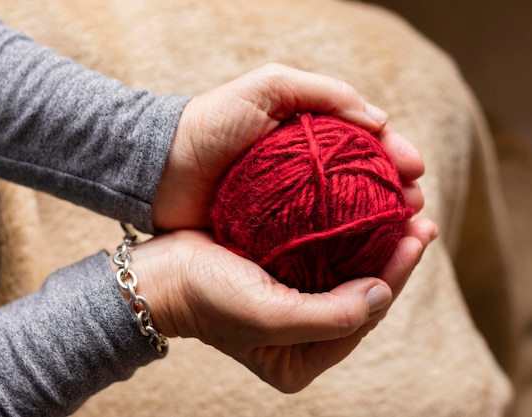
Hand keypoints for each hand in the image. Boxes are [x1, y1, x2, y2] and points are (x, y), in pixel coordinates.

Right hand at [131, 217, 437, 392]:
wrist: (159, 275)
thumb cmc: (208, 298)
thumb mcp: (268, 317)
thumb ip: (330, 317)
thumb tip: (381, 293)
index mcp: (302, 357)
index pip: (365, 317)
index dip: (397, 276)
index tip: (419, 236)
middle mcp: (302, 334)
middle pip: (362, 294)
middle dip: (394, 257)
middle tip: (422, 219)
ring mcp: (293, 302)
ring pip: (347, 271)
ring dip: (375, 240)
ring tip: (405, 208)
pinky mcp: (282, 273)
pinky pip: (324, 253)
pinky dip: (346, 230)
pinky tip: (361, 205)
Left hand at [152, 63, 423, 228]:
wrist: (159, 169)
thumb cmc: (209, 123)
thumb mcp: (266, 88)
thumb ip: (321, 92)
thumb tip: (378, 118)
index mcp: (306, 131)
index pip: (363, 140)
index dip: (394, 153)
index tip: (415, 170)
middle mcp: (303, 167)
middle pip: (361, 179)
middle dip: (394, 191)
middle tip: (416, 208)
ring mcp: (289, 202)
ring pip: (343, 212)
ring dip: (376, 222)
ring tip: (401, 232)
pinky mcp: (271, 233)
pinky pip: (313, 239)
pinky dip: (340, 245)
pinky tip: (361, 254)